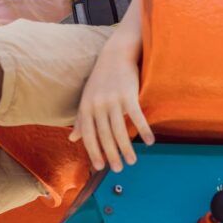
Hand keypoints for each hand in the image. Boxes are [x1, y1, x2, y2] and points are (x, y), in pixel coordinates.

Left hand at [70, 41, 154, 171]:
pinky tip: (149, 142)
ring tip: (132, 161)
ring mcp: (113, 99)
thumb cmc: (101, 79)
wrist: (116, 54)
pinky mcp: (128, 94)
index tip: (100, 167)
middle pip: (105, 136)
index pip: (88, 135)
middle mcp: (98, 104)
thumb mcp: (87, 98)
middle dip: (111, 155)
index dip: (93, 152)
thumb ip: (80, 120)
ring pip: (120, 130)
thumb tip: (72, 139)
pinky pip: (136, 117)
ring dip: (126, 148)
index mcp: (86, 107)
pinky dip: (143, 130)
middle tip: (118, 169)